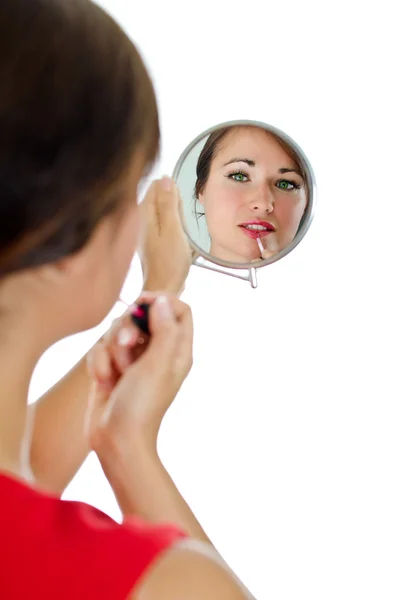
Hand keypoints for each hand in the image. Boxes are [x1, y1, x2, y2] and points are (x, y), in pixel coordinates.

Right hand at [85, 293, 192, 452]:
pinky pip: (100, 348)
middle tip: (128, 345)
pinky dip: (100, 363)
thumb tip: (162, 301)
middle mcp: (158, 351)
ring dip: (113, 350)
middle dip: (129, 327)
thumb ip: (165, 329)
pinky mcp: (112, 367)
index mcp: (177, 350)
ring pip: (118, 330)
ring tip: (117, 373)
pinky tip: (105, 382)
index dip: (162, 300)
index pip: (179, 310)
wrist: (116, 439)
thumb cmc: (142, 405)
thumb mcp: (158, 364)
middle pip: (143, 314)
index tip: (141, 302)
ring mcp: (134, 359)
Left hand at [139, 177, 194, 293]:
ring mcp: (144, 232)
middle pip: (158, 200)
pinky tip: (178, 241)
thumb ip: (169, 203)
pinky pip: (163, 227)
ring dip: (175, 219)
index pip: (154, 187)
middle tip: (182, 224)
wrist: (163, 290)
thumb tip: (165, 178)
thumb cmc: (169, 262)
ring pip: (162, 214)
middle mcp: (140, 221)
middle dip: (174, 205)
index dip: (171, 190)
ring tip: (181, 234)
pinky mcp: (150, 242)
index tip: (181, 205)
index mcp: (143, 215)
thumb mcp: (173, 229)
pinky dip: (173, 230)